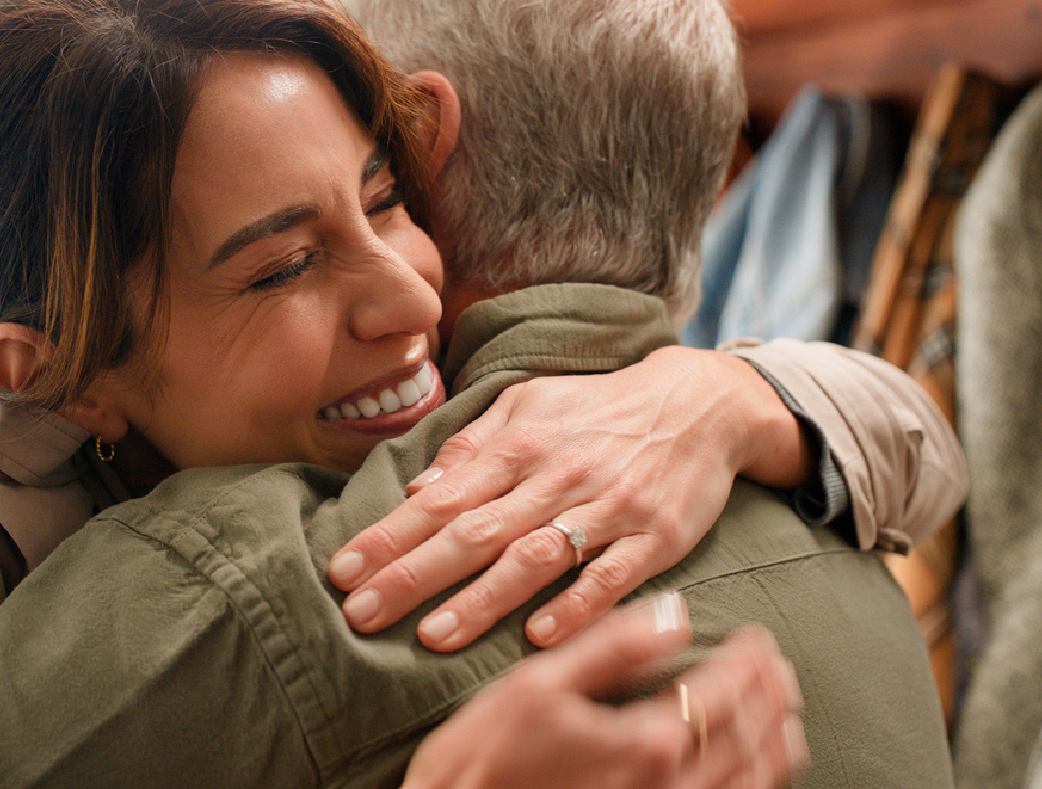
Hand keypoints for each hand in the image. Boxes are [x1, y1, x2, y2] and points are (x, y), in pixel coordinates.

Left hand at [329, 346, 807, 649]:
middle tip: (361, 613)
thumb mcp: (530, 405)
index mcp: (519, 445)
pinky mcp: (655, 538)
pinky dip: (576, 606)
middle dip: (414, 574)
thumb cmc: (599, 409)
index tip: (341, 570)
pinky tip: (539, 636)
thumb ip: (474, 446)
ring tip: (434, 637)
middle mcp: (556, 477)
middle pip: (475, 532)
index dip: (389, 536)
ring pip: (536, 558)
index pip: (441, 499)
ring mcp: (607, 508)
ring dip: (483, 600)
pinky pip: (612, 576)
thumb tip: (418, 489)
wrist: (699, 403)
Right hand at [401, 592, 807, 788]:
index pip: (723, 689)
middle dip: (770, 696)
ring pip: (751, 781)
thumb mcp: (537, 683)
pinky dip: (759, 784)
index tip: (759, 637)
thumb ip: (611, 644)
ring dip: (776, 744)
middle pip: (747, 735)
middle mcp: (671, 786)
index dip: (748, 660)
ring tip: (785, 715)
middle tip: (778, 667)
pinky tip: (757, 772)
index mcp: (647, 740)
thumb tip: (674, 611)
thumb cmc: (485, 756)